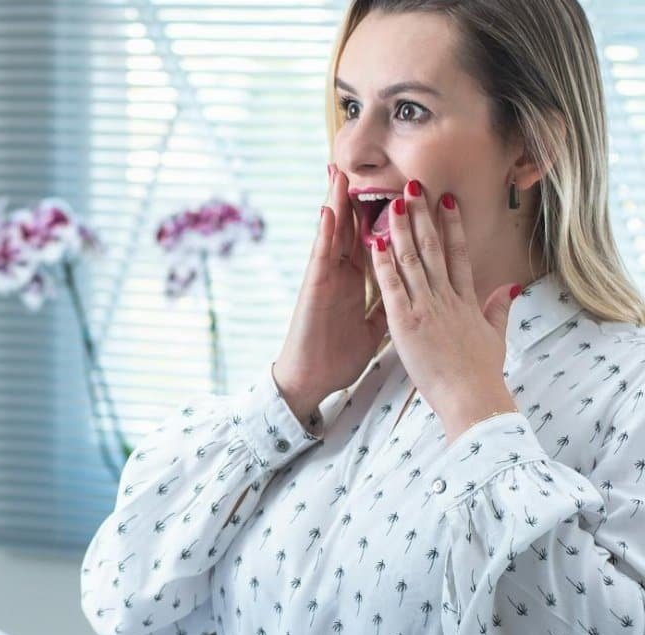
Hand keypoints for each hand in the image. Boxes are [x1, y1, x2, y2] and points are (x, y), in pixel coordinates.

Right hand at [274, 166, 387, 426]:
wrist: (314, 379)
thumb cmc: (339, 353)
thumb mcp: (377, 325)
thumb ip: (391, 302)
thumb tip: (414, 290)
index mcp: (358, 279)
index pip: (372, 237)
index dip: (383, 212)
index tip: (395, 186)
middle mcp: (341, 272)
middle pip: (351, 226)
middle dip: (356, 196)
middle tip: (361, 163)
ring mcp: (326, 277)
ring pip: (334, 232)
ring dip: (337, 201)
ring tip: (341, 172)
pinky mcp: (315, 287)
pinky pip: (320, 255)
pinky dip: (324, 231)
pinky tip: (327, 210)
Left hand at [367, 180, 520, 441]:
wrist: (472, 397)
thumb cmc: (481, 373)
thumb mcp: (496, 337)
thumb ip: (500, 309)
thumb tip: (511, 286)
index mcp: (467, 300)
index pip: (458, 254)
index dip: (451, 225)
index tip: (446, 200)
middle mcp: (447, 297)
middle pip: (434, 247)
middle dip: (424, 215)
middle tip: (415, 185)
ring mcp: (426, 307)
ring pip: (412, 259)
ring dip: (403, 228)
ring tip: (395, 200)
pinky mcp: (406, 321)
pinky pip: (391, 284)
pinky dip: (384, 261)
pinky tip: (376, 239)